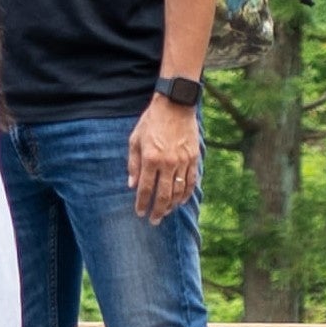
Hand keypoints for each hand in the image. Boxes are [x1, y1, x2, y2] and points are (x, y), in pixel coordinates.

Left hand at [128, 95, 202, 222]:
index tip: (140, 213)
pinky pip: (191, 181)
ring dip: (172, 205)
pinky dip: (186, 194)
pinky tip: (181, 200)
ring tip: (166, 212)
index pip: (146, 188)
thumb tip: (131, 185)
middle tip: (154, 220)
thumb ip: (133, 164)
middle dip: (158, 210)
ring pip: (179, 191)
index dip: (142, 203)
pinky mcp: (194, 158)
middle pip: (164, 195)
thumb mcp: (135, 140)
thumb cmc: (151, 122)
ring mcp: (183, 161)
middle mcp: (167, 163)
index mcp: (150, 158)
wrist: (175, 106)